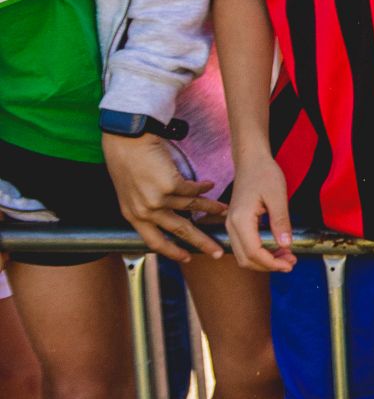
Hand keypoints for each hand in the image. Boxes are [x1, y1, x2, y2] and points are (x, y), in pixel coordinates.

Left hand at [100, 133, 222, 260]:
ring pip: (191, 208)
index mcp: (133, 215)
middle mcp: (145, 211)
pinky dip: (203, 188)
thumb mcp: (130, 191)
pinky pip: (193, 190)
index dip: (172, 251)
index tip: (186, 258)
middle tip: (216, 250)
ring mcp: (157, 199)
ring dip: (210, 208)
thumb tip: (168, 213)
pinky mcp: (169, 185)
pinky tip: (209, 185)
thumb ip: (146, 206)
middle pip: (178, 230)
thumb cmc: (126, 161)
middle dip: (200, 241)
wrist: (125, 141)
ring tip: (223, 210)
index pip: (154, 241)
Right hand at [224, 152, 297, 272]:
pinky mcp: (236, 224)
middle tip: (291, 262)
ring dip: (264, 261)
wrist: (251, 161)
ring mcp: (231, 226)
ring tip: (286, 257)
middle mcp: (231, 226)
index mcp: (240, 220)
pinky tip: (276, 248)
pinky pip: (244, 246)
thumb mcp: (278, 196)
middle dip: (268, 266)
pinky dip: (259, 253)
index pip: (253, 252)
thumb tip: (286, 245)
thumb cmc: (264, 174)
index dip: (272, 263)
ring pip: (243, 255)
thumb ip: (281, 221)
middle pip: (246, 259)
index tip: (290, 264)